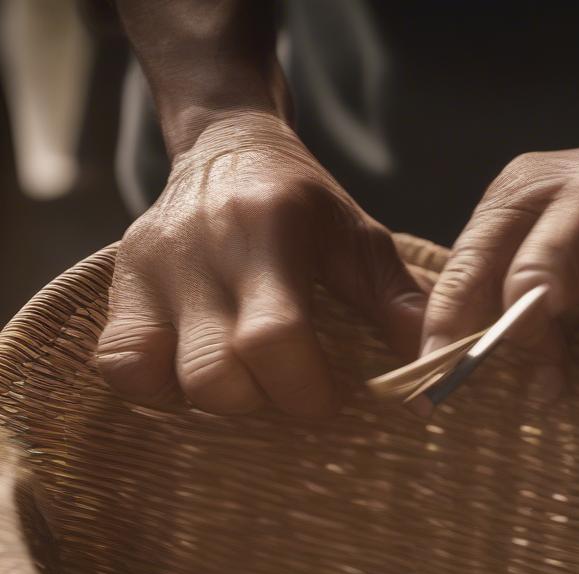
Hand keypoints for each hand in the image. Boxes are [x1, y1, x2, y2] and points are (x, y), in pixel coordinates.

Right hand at [97, 111, 425, 416]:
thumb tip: (440, 373)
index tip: (331, 399)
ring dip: (214, 399)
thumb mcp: (364, 242)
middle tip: (288, 385)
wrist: (227, 146)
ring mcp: (150, 268)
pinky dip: (160, 389)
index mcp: (270, 232)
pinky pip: (120, 367)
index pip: (276, 340)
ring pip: (161, 378)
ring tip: (247, 376)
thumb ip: (402, 306)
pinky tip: (198, 373)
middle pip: (216, 376)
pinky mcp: (119, 285)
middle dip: (264, 403)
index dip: (307, 392)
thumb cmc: (307, 207)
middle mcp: (199, 249)